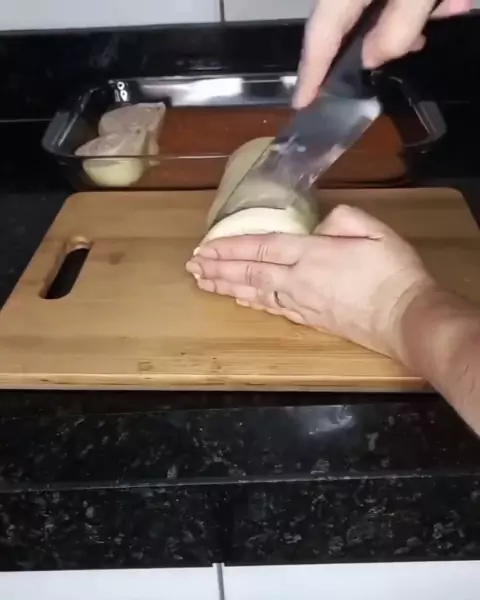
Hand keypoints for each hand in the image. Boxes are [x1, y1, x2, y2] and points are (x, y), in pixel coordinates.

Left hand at [186, 205, 435, 357]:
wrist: (404, 318)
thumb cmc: (392, 272)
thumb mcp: (372, 230)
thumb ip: (340, 219)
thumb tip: (317, 226)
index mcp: (311, 254)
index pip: (260, 246)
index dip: (229, 246)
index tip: (205, 246)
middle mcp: (297, 280)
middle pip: (249, 272)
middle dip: (217, 268)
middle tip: (192, 266)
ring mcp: (301, 303)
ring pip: (254, 292)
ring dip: (226, 286)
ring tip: (203, 282)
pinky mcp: (309, 319)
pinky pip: (271, 308)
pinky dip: (250, 302)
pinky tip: (238, 300)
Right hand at [294, 0, 471, 108]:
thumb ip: (396, 28)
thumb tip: (372, 59)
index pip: (320, 37)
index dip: (309, 74)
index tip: (301, 105)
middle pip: (347, 23)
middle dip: (376, 44)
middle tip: (402, 56)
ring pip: (381, 7)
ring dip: (413, 17)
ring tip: (446, 10)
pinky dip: (424, 1)